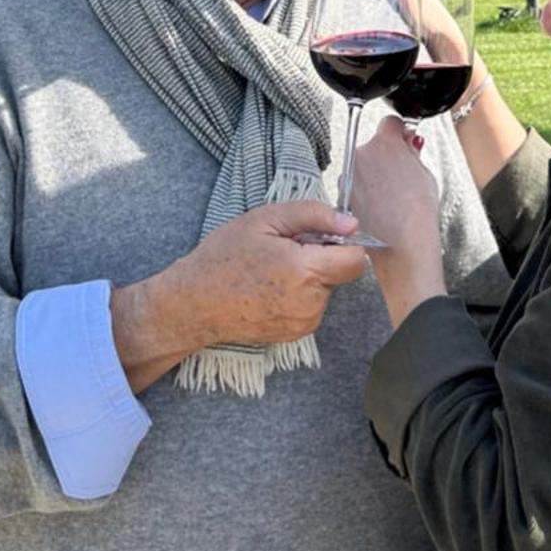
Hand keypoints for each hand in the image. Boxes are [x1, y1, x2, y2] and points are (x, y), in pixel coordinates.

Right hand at [166, 200, 367, 351]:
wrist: (194, 304)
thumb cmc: (224, 257)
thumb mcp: (265, 219)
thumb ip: (314, 215)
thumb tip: (351, 223)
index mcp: (305, 272)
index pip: (356, 260)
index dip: (344, 243)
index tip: (321, 236)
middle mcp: (310, 304)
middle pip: (340, 273)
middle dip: (321, 257)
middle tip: (284, 250)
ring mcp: (304, 324)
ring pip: (326, 289)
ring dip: (309, 276)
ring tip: (273, 270)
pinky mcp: (296, 335)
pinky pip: (312, 306)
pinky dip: (300, 294)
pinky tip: (270, 288)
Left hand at [350, 117, 445, 326]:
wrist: (401, 247)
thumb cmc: (417, 214)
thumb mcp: (425, 175)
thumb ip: (412, 153)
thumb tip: (408, 142)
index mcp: (385, 143)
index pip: (390, 123)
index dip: (400, 133)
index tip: (405, 141)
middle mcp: (362, 154)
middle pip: (374, 145)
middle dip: (386, 156)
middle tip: (401, 176)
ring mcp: (349, 175)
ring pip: (363, 166)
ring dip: (373, 175)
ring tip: (391, 196)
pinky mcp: (343, 194)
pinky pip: (356, 185)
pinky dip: (365, 191)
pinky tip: (380, 207)